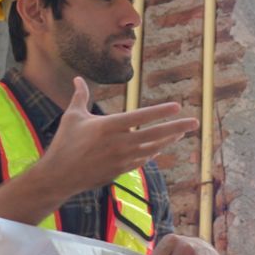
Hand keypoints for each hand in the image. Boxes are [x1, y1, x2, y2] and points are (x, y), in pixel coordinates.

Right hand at [39, 78, 196, 191]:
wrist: (59, 176)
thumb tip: (78, 78)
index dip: (160, 112)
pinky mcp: (120, 171)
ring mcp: (122, 159)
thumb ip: (80, 96)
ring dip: (167, 140)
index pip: (140, 117)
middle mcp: (119, 143)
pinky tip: (159, 148)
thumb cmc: (64, 143)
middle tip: (195, 122)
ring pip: (152, 149)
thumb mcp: (72, 116)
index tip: (177, 106)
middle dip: (177, 128)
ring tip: (180, 134)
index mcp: (109, 126)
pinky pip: (142, 160)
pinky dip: (152, 153)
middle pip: (154, 135)